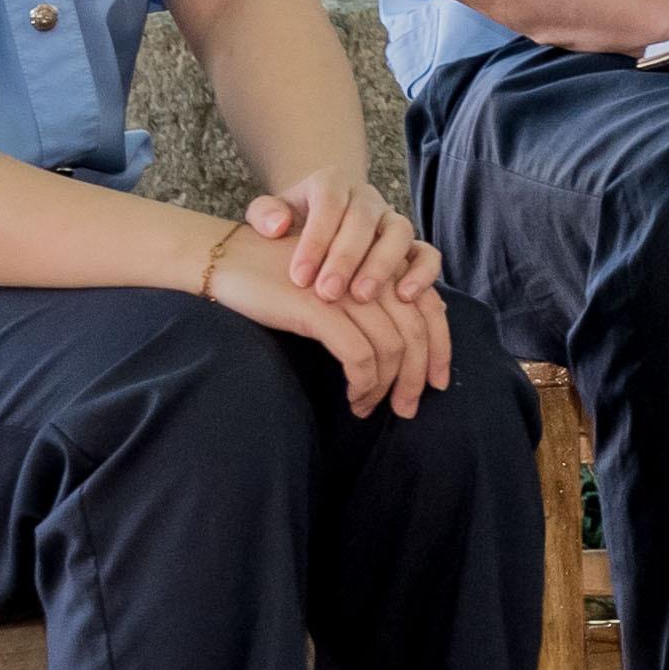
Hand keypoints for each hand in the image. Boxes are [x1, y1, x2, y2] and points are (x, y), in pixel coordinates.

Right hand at [198, 217, 448, 420]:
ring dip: (385, 387)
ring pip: (391, 348)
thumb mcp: (335, 284)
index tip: (436, 384)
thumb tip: (406, 349)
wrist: (228, 259)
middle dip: (416, 378)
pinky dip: (362, 384)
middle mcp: (371, 272)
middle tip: (407, 410)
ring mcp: (347, 288)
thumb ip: (371, 303)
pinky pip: (359, 356)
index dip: (440, 349)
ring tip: (367, 408)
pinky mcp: (320, 308)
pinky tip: (352, 397)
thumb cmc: (282, 278)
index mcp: (382, 264)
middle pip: (417, 332)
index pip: (430, 309)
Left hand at [247, 171, 440, 316]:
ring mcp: (392, 219)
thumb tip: (277, 226)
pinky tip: (405, 298)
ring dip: (383, 266)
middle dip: (346, 259)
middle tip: (328, 293)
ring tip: (363, 297)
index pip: (328, 205)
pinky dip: (423, 273)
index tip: (300, 278)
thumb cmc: (292, 223)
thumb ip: (264, 214)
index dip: (316, 241)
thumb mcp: (269, 213)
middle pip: (364, 220)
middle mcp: (367, 197)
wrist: (321, 221)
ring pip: (400, 234)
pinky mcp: (412, 244)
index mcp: (331, 183)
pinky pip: (428, 254)